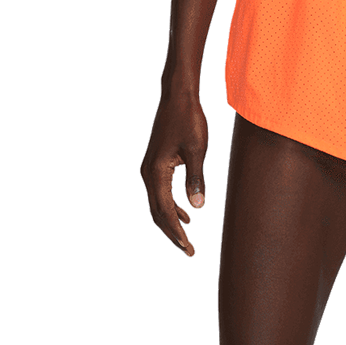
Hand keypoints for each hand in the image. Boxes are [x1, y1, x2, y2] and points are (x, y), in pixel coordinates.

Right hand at [140, 86, 209, 255]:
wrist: (177, 97)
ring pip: (157, 203)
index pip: (165, 210)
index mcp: (156, 171)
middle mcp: (149, 171)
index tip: (186, 245)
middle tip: (187, 248)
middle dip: (172, 231)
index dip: (176, 231)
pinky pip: (160, 191)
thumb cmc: (186, 118)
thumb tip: (196, 203)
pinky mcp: (155, 163)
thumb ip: (196, 180)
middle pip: (157, 211)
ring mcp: (150, 167)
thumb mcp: (196, 152)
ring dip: (170, 220)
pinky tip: (183, 212)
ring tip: (184, 235)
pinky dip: (170, 205)